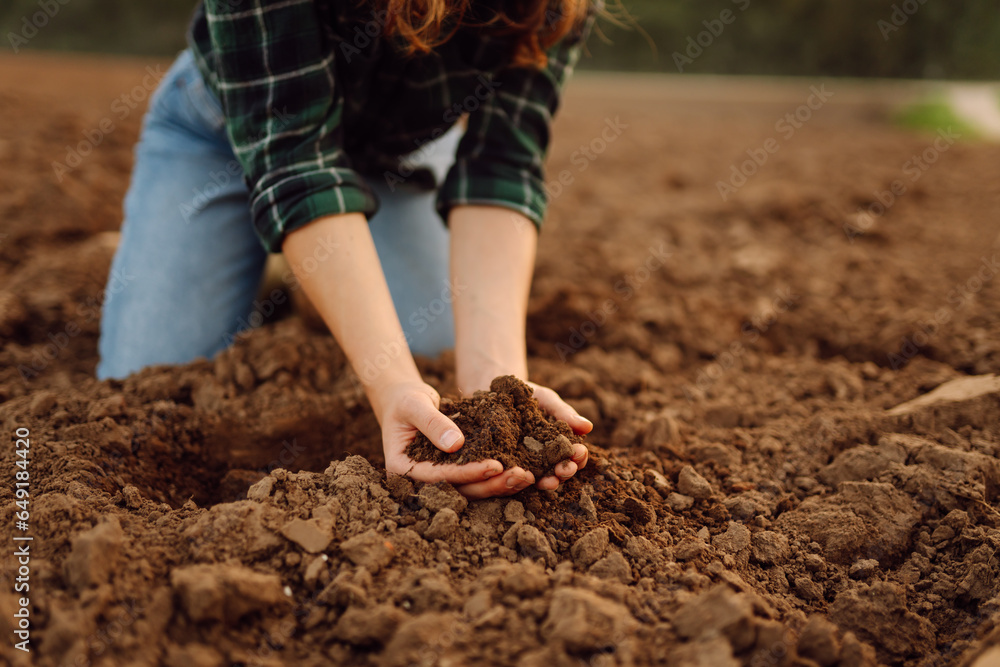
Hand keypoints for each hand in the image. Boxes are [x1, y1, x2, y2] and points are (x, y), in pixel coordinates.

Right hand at [376, 381, 536, 498]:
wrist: (405, 401)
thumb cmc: (405, 400)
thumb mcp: (414, 405)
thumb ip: (432, 423)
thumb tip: (456, 444)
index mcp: (402, 468)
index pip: (437, 476)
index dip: (466, 472)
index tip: (494, 466)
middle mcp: (420, 480)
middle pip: (457, 489)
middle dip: (490, 484)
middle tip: (520, 476)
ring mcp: (438, 479)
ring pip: (470, 489)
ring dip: (499, 485)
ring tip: (527, 477)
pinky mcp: (454, 473)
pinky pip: (476, 479)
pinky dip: (498, 477)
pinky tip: (521, 471)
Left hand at [447, 377, 592, 497]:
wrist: (495, 390)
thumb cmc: (526, 394)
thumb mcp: (546, 399)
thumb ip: (564, 413)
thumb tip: (589, 427)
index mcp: (559, 444)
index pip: (574, 456)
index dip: (579, 456)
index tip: (580, 452)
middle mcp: (545, 459)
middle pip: (559, 472)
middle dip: (565, 472)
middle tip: (566, 469)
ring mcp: (526, 464)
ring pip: (540, 479)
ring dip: (547, 482)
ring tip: (548, 482)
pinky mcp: (507, 465)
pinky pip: (514, 474)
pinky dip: (519, 478)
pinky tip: (520, 476)